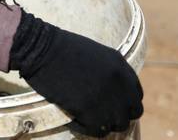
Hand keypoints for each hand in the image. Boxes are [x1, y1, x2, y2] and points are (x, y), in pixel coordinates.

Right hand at [10, 13, 143, 137]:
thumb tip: (109, 89)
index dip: (123, 102)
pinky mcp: (91, 110)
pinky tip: (73, 119)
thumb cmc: (60, 47)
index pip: (136, 95)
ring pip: (117, 124)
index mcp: (121, 67)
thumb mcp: (95, 54)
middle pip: (132, 112)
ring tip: (84, 117)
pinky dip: (85, 127)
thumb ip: (108, 71)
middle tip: (99, 113)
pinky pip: (97, 130)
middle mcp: (120, 84)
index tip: (110, 103)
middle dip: (118, 115)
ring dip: (102, 122)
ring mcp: (108, 98)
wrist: (41, 49)